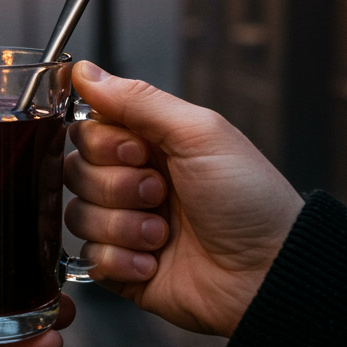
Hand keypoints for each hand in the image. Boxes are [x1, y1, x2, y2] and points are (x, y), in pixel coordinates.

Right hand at [64, 62, 302, 336]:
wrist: (270, 276)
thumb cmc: (249, 200)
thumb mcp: (198, 134)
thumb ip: (137, 99)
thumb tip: (83, 70)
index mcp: (148, 143)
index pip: (87, 129)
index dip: (103, 143)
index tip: (139, 152)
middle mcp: (132, 181)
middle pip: (76, 171)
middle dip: (118, 186)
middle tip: (160, 193)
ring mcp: (125, 225)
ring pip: (78, 214)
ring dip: (123, 226)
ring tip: (164, 235)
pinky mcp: (122, 267)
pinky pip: (88, 257)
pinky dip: (121, 260)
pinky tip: (155, 262)